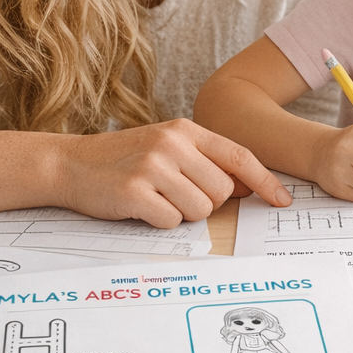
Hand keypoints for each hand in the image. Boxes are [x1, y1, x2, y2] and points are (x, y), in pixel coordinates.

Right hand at [57, 119, 290, 227]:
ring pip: (201, 210)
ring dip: (182, 214)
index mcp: (184, 130)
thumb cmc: (122, 159)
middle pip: (222, 191)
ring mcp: (153, 166)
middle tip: (175, 195)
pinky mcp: (135, 191)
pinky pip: (172, 222)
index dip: (265, 180)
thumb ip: (203, 161)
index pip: (238, 155)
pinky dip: (159, 222)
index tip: (282, 200)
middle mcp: (172, 144)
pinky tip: (140, 207)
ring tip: (156, 199)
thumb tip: (246, 186)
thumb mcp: (165, 147)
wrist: (70, 163)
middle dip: (205, 202)